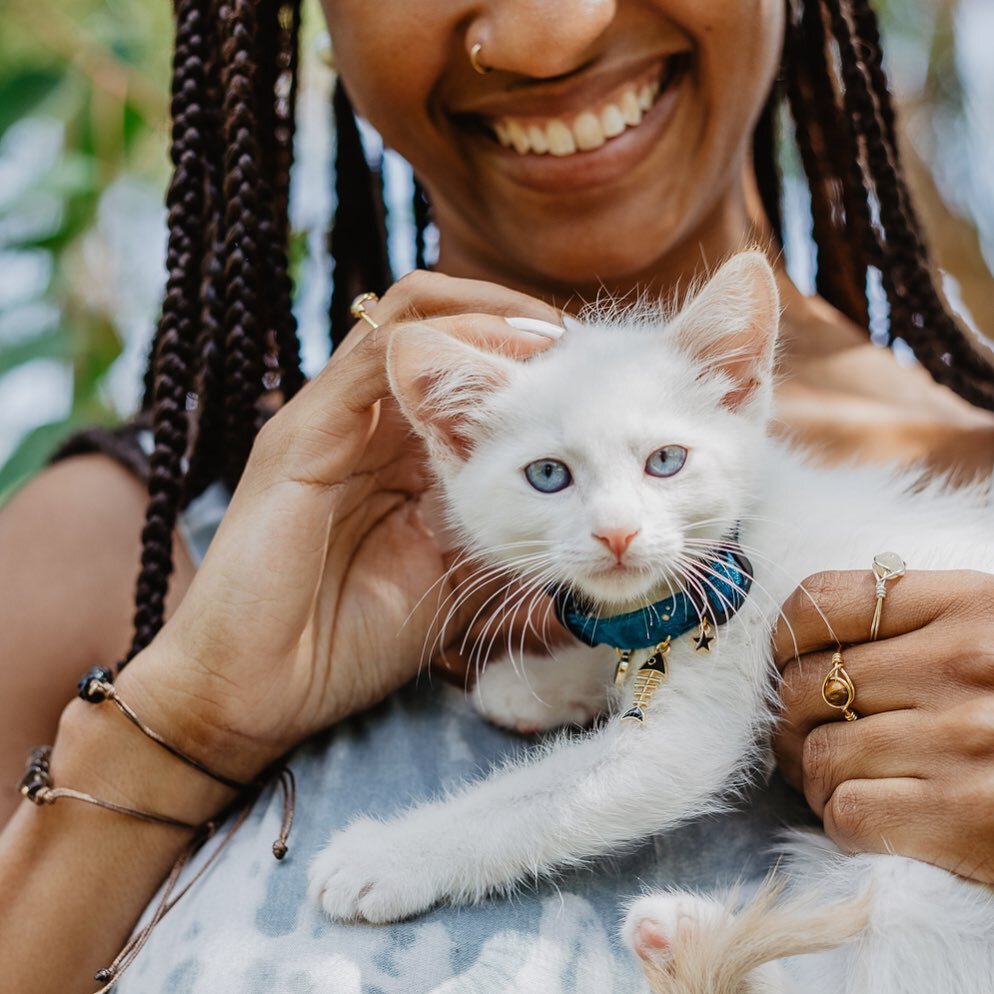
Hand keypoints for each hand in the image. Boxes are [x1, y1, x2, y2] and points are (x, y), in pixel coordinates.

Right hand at [123, 272, 564, 778]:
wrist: (254, 692)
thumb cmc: (347, 643)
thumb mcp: (447, 577)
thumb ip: (493, 536)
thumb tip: (566, 519)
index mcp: (395, 453)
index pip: (459, 372)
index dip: (525, 363)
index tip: (589, 374)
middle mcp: (363, 425)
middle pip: (440, 331)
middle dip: (513, 324)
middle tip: (578, 344)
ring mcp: (327, 422)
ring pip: (408, 323)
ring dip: (485, 319)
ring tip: (550, 340)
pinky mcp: (298, 435)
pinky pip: (375, 361)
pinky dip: (441, 347)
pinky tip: (501, 364)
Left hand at [773, 568, 993, 883]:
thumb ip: (917, 622)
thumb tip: (809, 638)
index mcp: (972, 604)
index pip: (822, 601)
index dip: (785, 637)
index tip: (789, 663)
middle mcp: (966, 663)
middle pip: (807, 683)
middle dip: (790, 719)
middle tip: (802, 738)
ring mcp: (966, 740)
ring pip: (821, 753)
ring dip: (813, 777)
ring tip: (834, 780)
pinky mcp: (968, 816)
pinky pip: (848, 812)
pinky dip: (841, 820)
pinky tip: (869, 816)